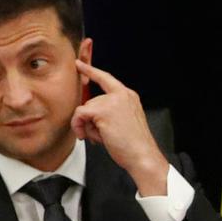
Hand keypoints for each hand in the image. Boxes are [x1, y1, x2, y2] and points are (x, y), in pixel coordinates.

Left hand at [72, 60, 169, 195]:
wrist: (142, 156)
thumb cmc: (134, 146)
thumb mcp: (124, 122)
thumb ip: (109, 112)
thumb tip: (86, 115)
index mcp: (129, 97)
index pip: (106, 79)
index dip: (91, 71)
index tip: (79, 64)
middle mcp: (122, 95)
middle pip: (91, 102)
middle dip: (90, 120)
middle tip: (99, 135)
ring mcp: (112, 101)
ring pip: (84, 109)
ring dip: (87, 126)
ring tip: (101, 138)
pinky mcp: (103, 111)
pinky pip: (80, 114)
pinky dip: (79, 126)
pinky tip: (87, 136)